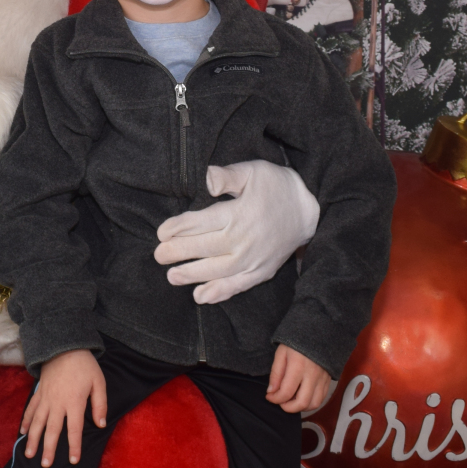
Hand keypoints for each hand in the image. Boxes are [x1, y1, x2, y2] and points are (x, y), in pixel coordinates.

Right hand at [21, 350, 105, 467]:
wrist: (64, 346)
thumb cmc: (85, 365)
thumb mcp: (99, 382)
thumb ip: (100, 405)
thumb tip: (100, 424)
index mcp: (74, 402)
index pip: (74, 429)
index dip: (74, 446)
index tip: (73, 461)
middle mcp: (57, 403)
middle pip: (52, 430)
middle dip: (49, 449)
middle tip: (46, 465)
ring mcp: (46, 398)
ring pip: (37, 422)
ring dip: (32, 439)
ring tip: (29, 454)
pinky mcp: (38, 392)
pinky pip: (30, 409)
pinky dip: (25, 421)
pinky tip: (22, 432)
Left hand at [153, 161, 320, 303]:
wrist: (308, 211)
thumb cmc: (275, 186)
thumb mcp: (252, 171)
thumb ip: (227, 176)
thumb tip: (206, 179)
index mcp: (239, 214)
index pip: (202, 223)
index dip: (179, 228)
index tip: (161, 233)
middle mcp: (245, 240)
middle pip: (206, 248)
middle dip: (179, 253)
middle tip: (158, 256)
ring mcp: (254, 259)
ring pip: (218, 271)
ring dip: (193, 275)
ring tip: (172, 276)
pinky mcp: (262, 272)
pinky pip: (238, 286)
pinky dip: (219, 293)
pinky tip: (201, 296)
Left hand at [267, 345, 332, 413]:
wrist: (319, 331)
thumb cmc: (297, 340)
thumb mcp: (281, 353)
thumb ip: (276, 373)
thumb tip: (271, 392)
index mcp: (298, 366)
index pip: (286, 392)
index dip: (275, 399)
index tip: (269, 396)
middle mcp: (312, 375)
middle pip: (302, 403)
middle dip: (288, 408)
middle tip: (280, 401)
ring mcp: (322, 378)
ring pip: (314, 404)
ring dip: (300, 407)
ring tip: (291, 399)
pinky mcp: (328, 380)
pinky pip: (321, 398)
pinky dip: (311, 402)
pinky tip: (301, 396)